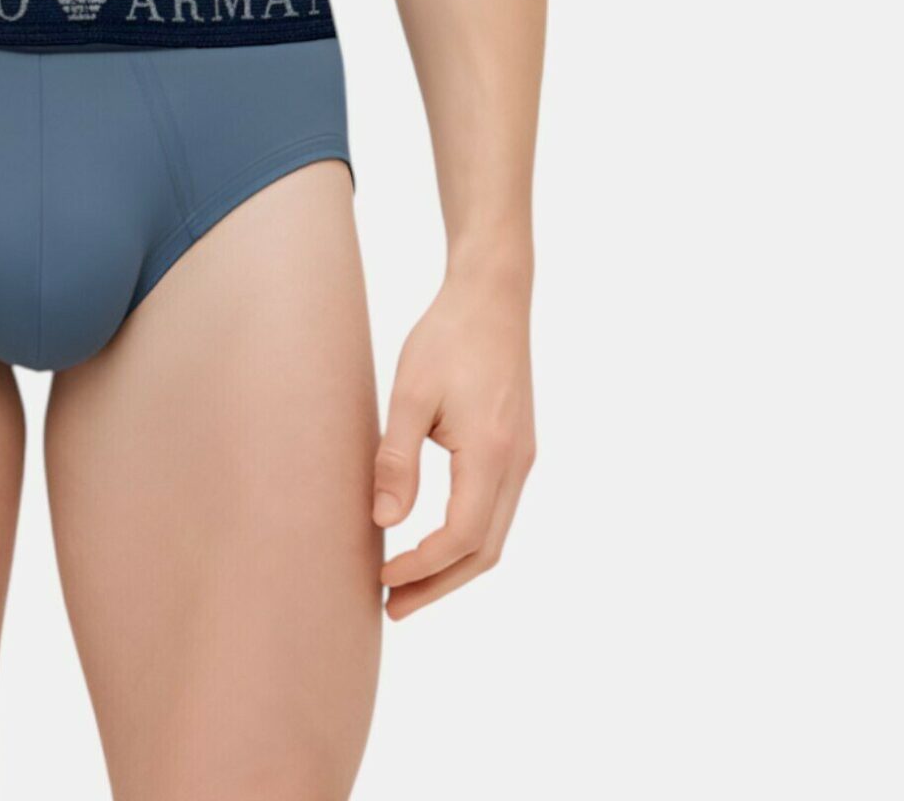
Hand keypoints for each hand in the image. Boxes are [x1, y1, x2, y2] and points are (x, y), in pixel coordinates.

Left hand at [372, 271, 535, 619]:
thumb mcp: (410, 392)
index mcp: (491, 453)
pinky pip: (496, 511)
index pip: (461, 536)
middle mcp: (516, 464)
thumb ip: (396, 458)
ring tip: (407, 584)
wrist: (493, 295)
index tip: (382, 579)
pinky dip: (466, 539)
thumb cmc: (447, 336)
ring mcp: (522, 458)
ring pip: (494, 536)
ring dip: (452, 566)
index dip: (422, 567)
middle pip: (483, 552)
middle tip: (392, 608)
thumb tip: (383, 521)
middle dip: (438, 584)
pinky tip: (434, 539)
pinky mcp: (517, 448)